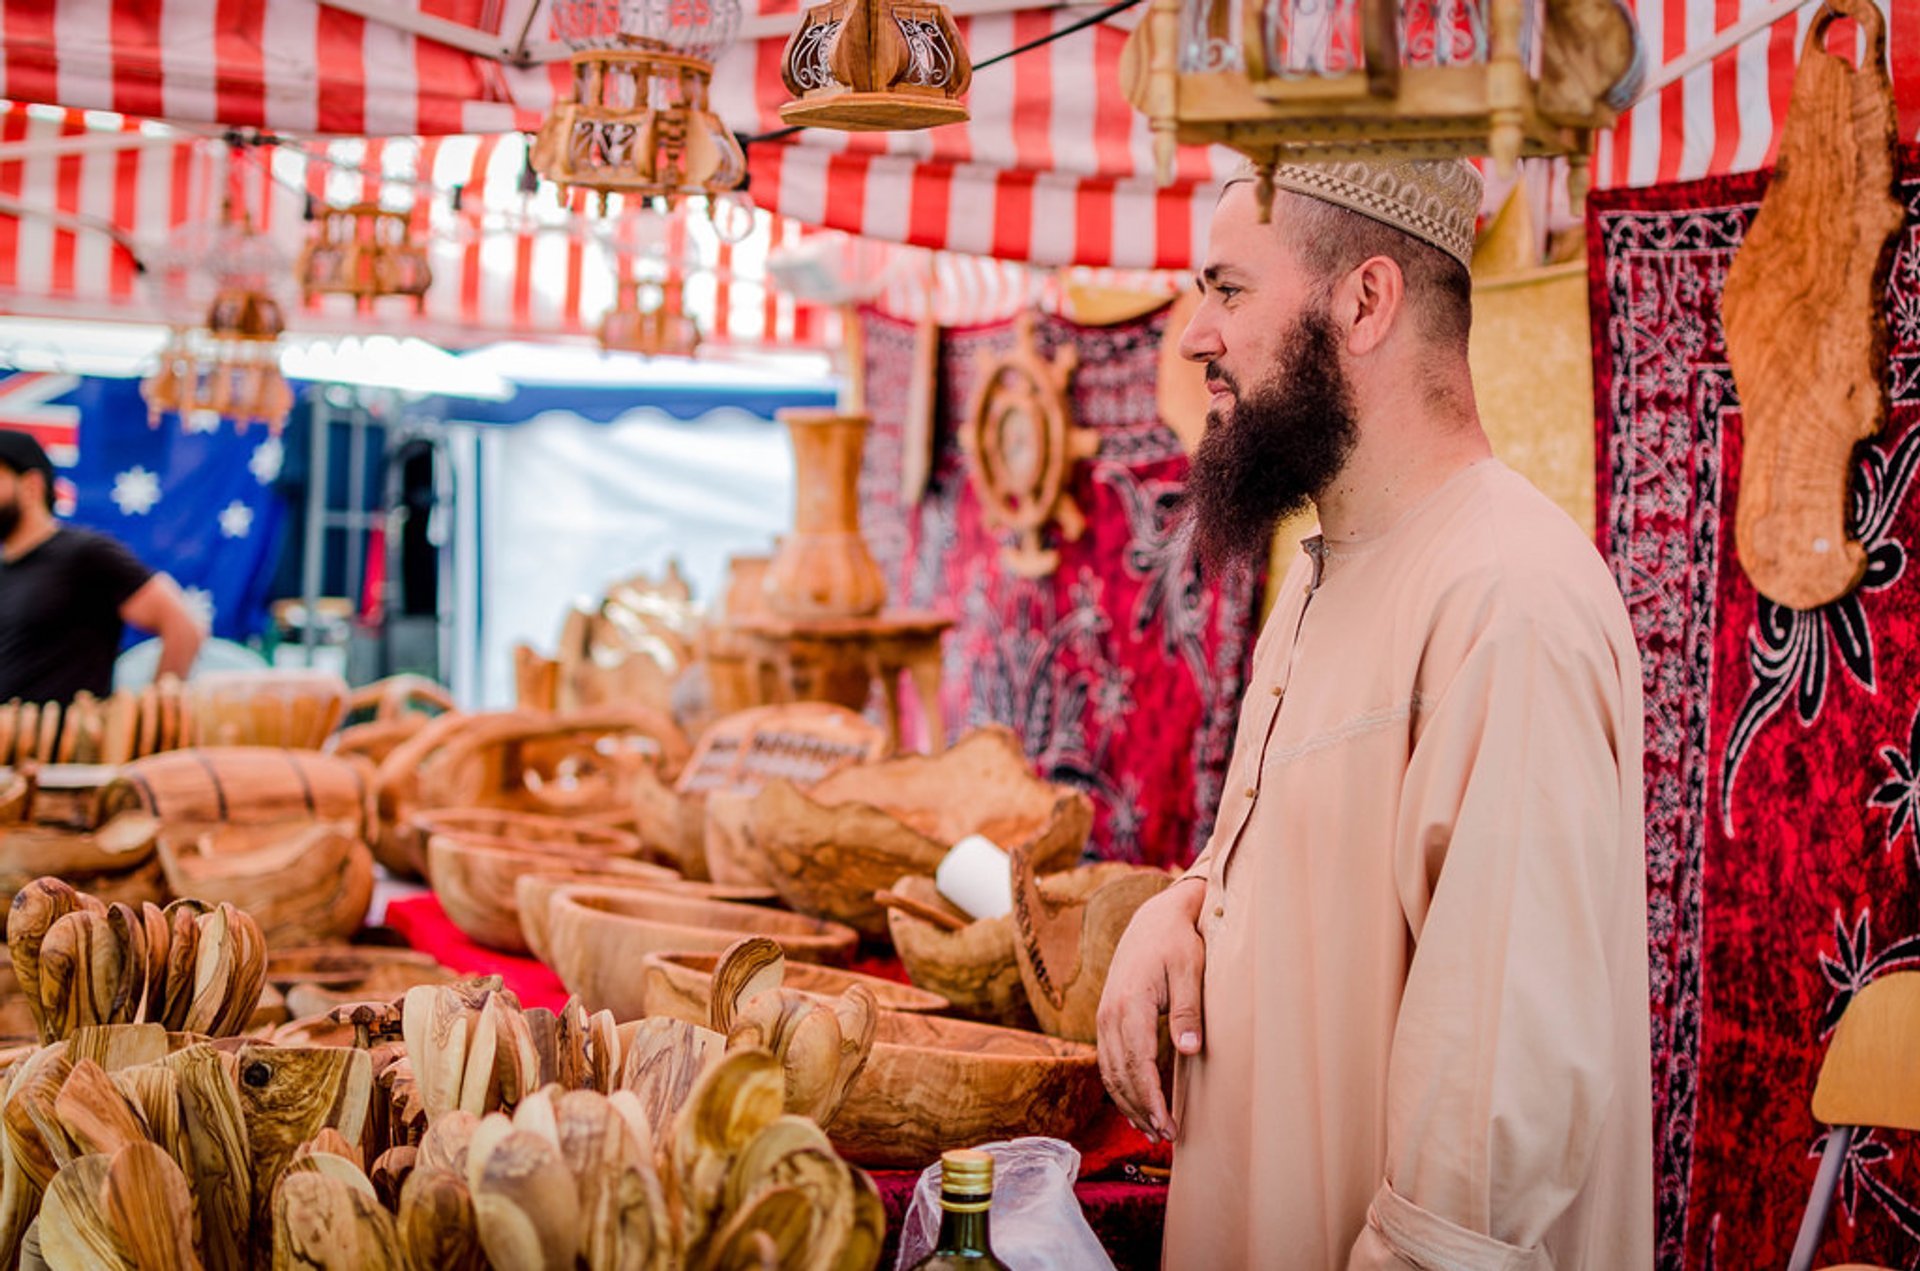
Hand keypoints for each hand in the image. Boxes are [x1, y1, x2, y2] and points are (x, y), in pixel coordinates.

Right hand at [1095, 876, 1206, 1141]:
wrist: (1153, 919)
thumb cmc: (1177, 944)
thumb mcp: (1190, 971)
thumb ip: (1188, 1011)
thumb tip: (1190, 1051)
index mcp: (1129, 1004)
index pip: (1137, 1064)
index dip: (1152, 1100)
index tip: (1168, 1126)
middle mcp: (1109, 1014)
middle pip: (1121, 1074)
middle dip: (1141, 1109)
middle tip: (1165, 1137)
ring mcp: (1104, 1016)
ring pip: (1110, 1071)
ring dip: (1128, 1103)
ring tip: (1150, 1130)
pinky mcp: (1106, 1018)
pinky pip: (1107, 1060)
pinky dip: (1119, 1086)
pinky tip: (1135, 1104)